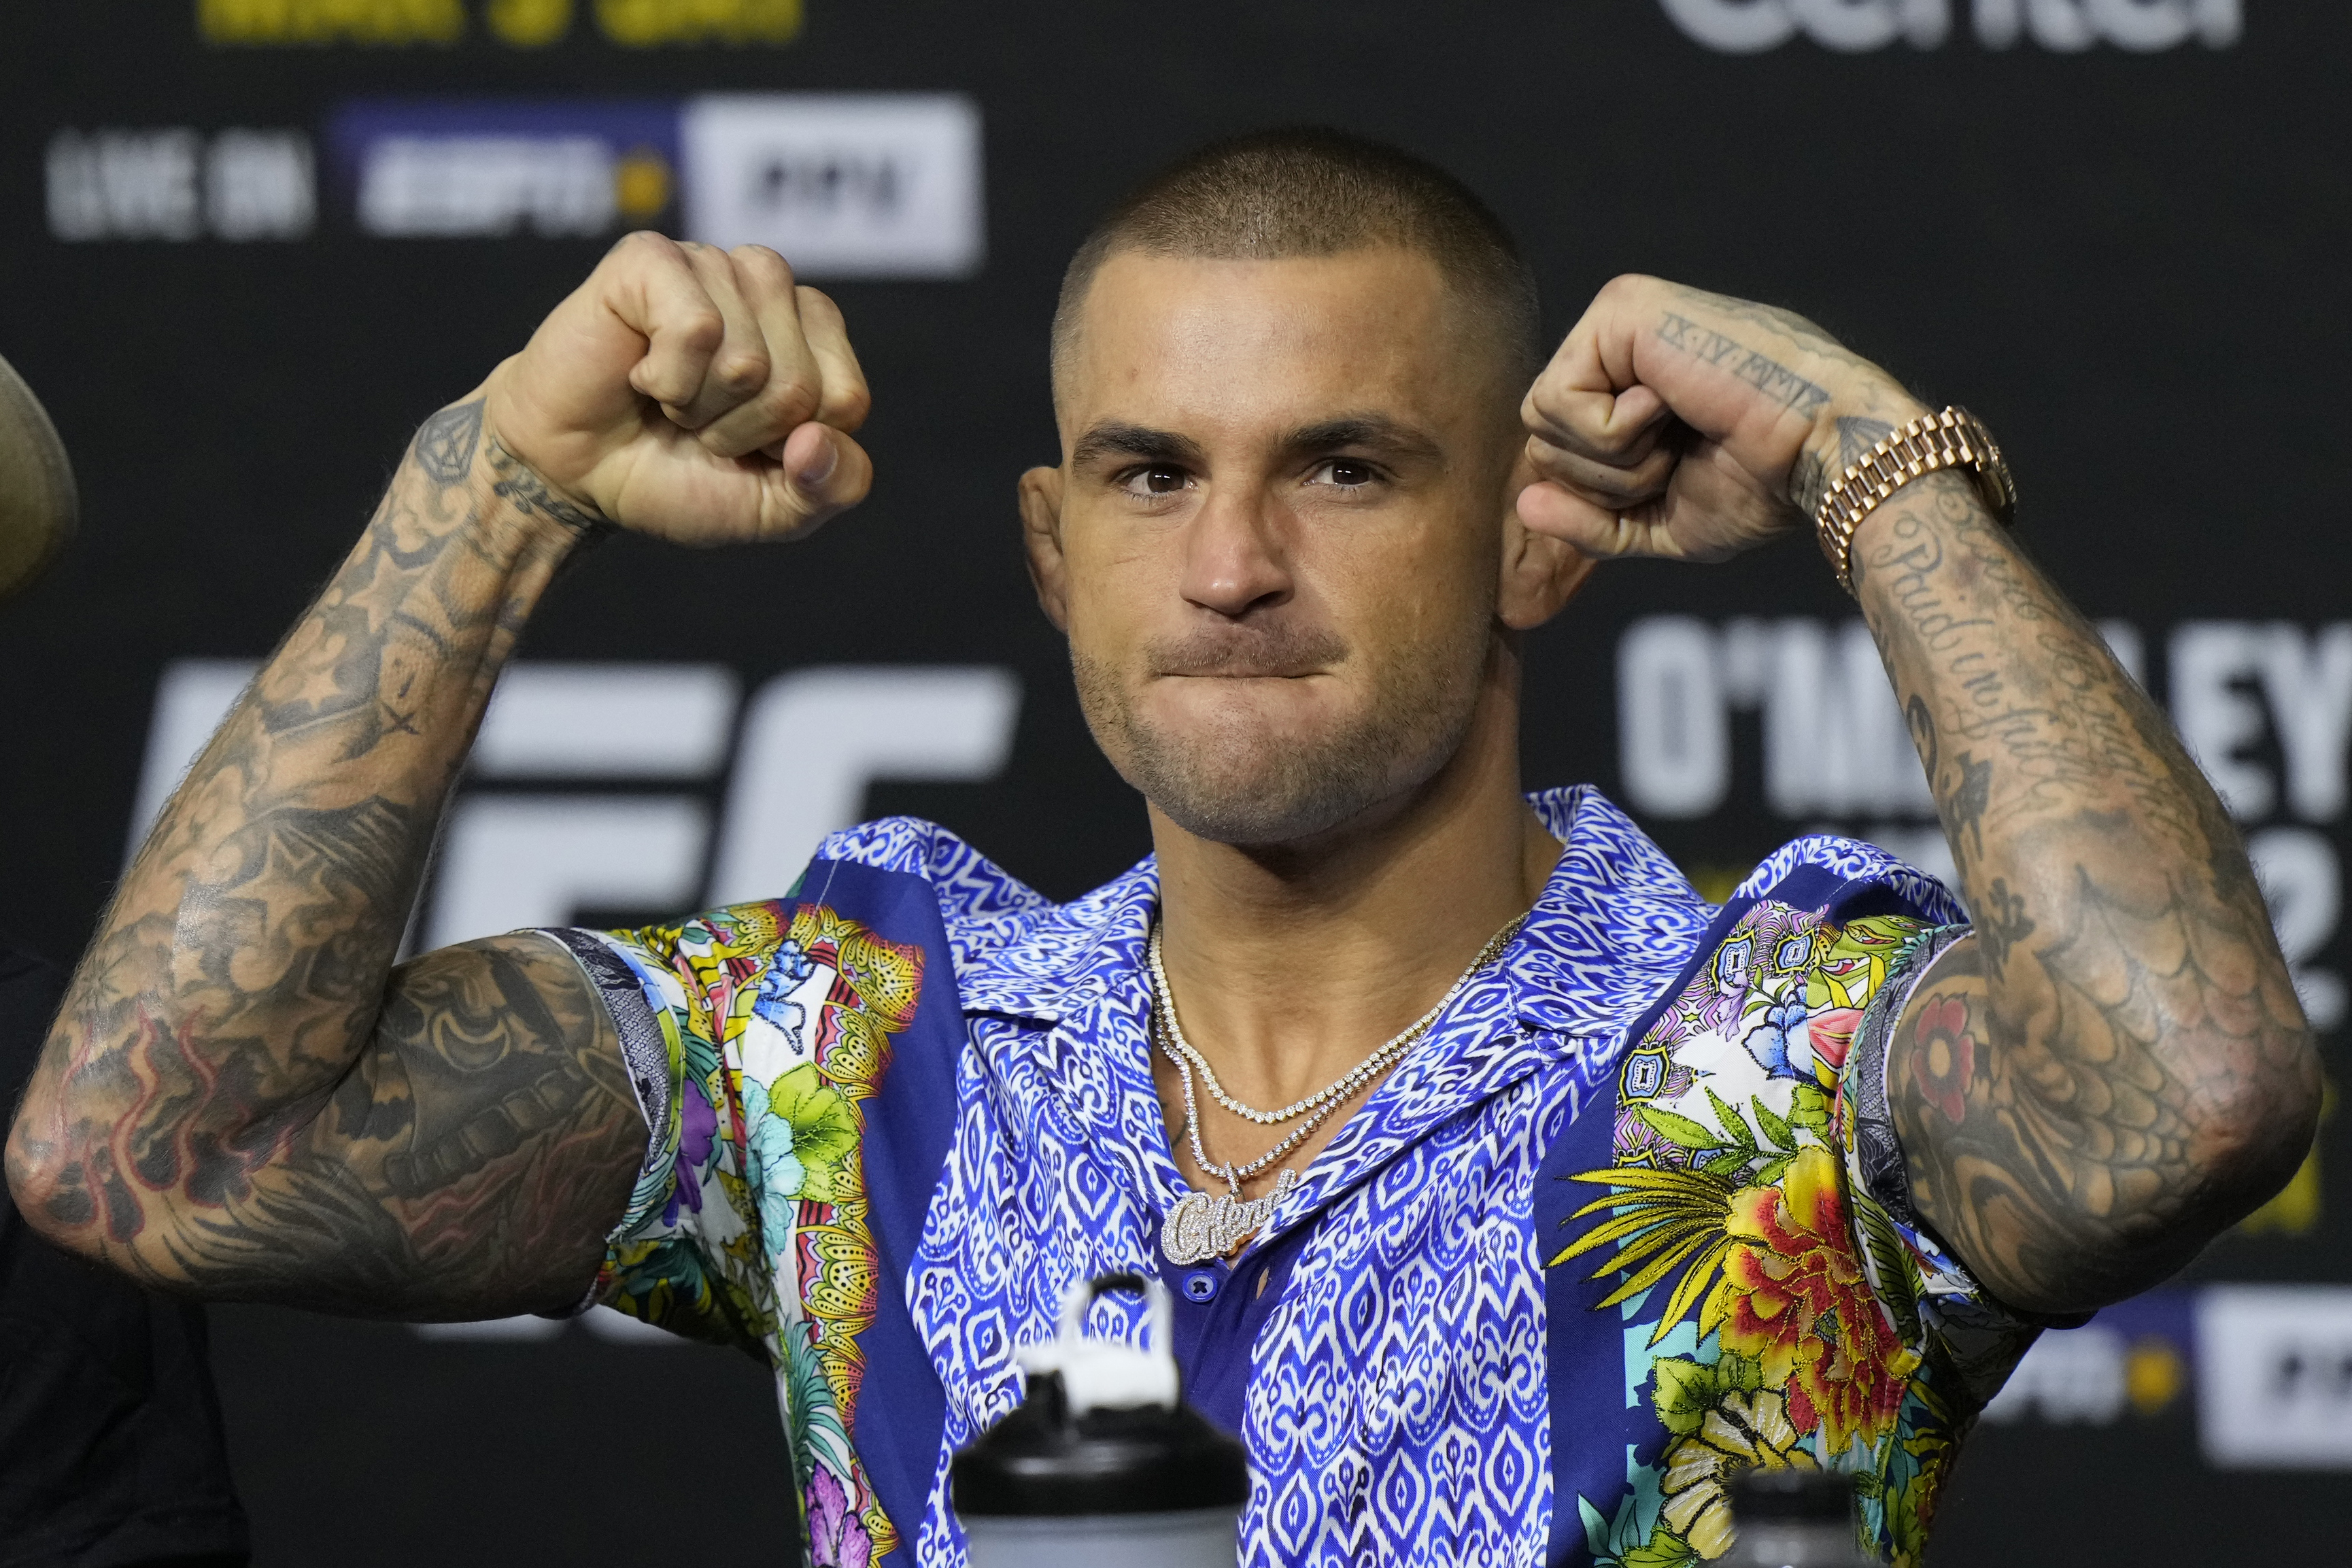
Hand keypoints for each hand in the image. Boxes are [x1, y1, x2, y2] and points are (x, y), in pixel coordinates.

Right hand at [481, 232, 872, 546]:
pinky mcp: (652, 258)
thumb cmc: (677, 476)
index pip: (845, 400)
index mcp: (815, 335)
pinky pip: (696, 329)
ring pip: (748, 360)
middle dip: (739, 430)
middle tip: (694, 422)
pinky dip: (666, 377)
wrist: (575, 474)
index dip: (788, 446)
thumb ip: (834, 486)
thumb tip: (816, 441)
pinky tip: (641, 370)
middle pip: (798, 384)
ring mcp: (712, 265)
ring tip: (670, 396)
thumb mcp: (775, 507)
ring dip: (700, 405)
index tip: (744, 443)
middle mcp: (770, 288)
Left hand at [1516, 275, 1923, 563]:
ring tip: (1680, 429)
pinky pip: (1558, 403)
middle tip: (1679, 452)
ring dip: (1616, 459)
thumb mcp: (1658, 523)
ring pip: (1541, 425)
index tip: (1676, 474)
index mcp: (1623, 386)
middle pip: (1538, 440)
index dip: (1603, 493)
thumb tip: (1525, 503)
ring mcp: (1613, 320)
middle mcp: (1613, 345)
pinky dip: (1615, 432)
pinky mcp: (1618, 310)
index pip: (1554, 454)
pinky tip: (1671, 403)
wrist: (1818, 452)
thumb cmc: (1759, 486)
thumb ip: (1589, 520)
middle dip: (1606, 479)